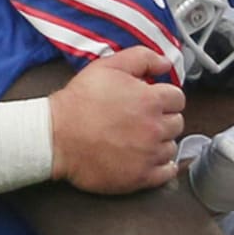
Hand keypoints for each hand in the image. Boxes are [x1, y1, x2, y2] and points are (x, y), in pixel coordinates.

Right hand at [51, 47, 184, 192]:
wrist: (56, 137)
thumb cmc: (78, 102)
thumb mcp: (108, 66)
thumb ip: (142, 57)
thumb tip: (165, 63)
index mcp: (151, 100)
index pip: (178, 98)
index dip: (164, 98)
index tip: (153, 102)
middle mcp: (155, 128)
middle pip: (177, 123)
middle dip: (162, 119)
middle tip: (143, 119)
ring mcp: (149, 154)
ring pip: (172, 147)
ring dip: (161, 142)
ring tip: (139, 139)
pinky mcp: (141, 177)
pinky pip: (167, 172)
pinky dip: (163, 166)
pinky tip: (148, 159)